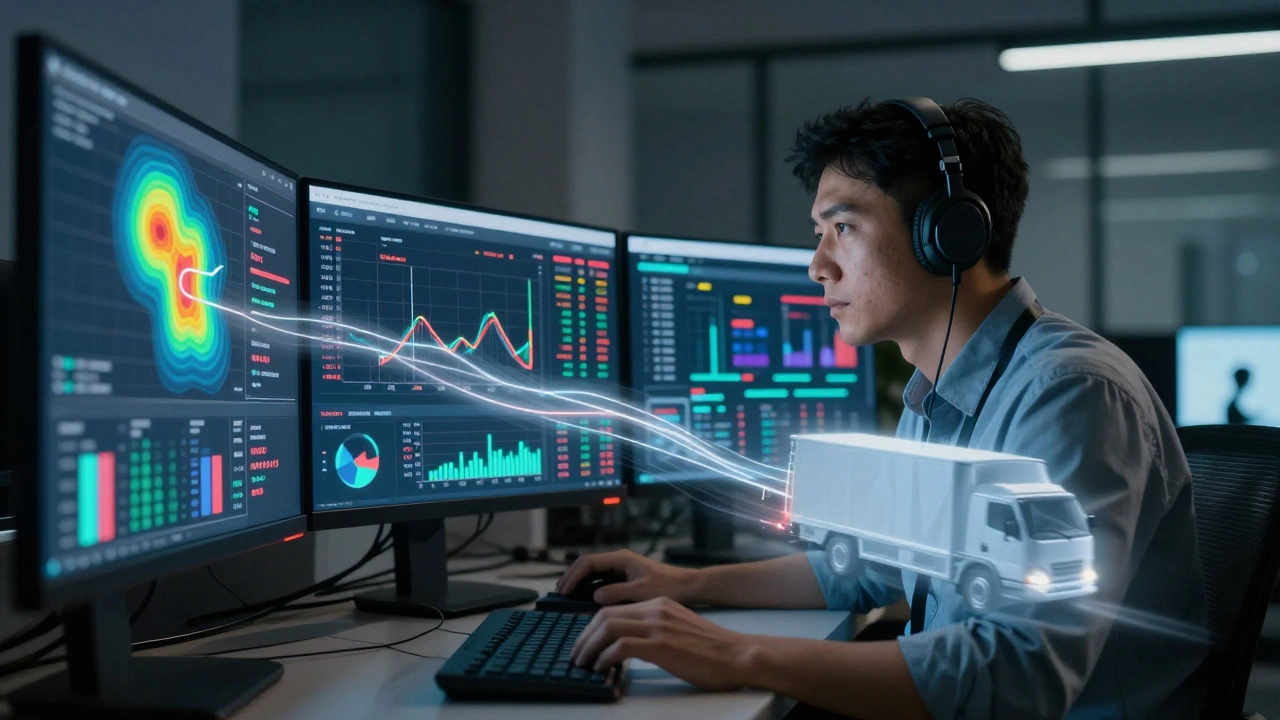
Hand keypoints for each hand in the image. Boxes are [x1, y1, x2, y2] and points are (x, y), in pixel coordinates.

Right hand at [555, 549, 700, 604]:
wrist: (688, 587)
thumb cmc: (668, 587)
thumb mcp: (641, 592)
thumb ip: (616, 592)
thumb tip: (594, 597)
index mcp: (621, 559)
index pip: (588, 562)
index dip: (573, 576)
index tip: (564, 591)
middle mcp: (619, 561)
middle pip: (587, 565)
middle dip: (571, 577)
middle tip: (559, 593)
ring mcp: (622, 569)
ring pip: (593, 572)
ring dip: (578, 582)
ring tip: (566, 596)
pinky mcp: (625, 578)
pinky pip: (601, 579)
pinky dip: (589, 587)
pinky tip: (584, 599)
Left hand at [570, 597, 755, 690]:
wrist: (738, 654)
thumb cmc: (712, 649)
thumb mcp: (679, 629)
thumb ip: (655, 630)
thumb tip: (628, 645)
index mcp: (659, 604)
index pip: (613, 609)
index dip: (592, 627)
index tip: (585, 644)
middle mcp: (655, 609)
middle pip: (604, 615)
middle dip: (584, 636)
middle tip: (577, 655)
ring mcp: (658, 626)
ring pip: (608, 628)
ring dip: (589, 647)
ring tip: (583, 663)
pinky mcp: (662, 645)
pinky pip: (620, 647)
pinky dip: (605, 658)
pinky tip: (602, 668)